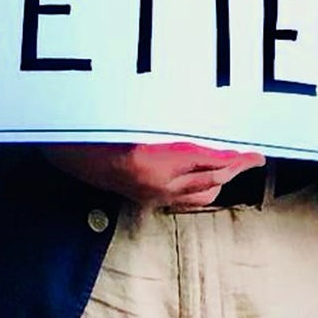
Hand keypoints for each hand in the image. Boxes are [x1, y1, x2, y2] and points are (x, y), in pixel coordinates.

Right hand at [42, 142, 263, 208]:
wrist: (60, 150)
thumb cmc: (95, 127)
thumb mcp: (136, 117)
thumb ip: (174, 124)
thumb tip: (211, 128)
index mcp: (152, 161)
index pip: (211, 161)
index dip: (238, 157)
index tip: (257, 153)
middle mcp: (155, 184)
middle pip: (212, 180)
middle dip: (236, 168)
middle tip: (255, 156)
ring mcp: (151, 196)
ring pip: (201, 195)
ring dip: (221, 179)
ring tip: (235, 164)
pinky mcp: (145, 200)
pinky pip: (184, 200)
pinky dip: (202, 189)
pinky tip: (207, 178)